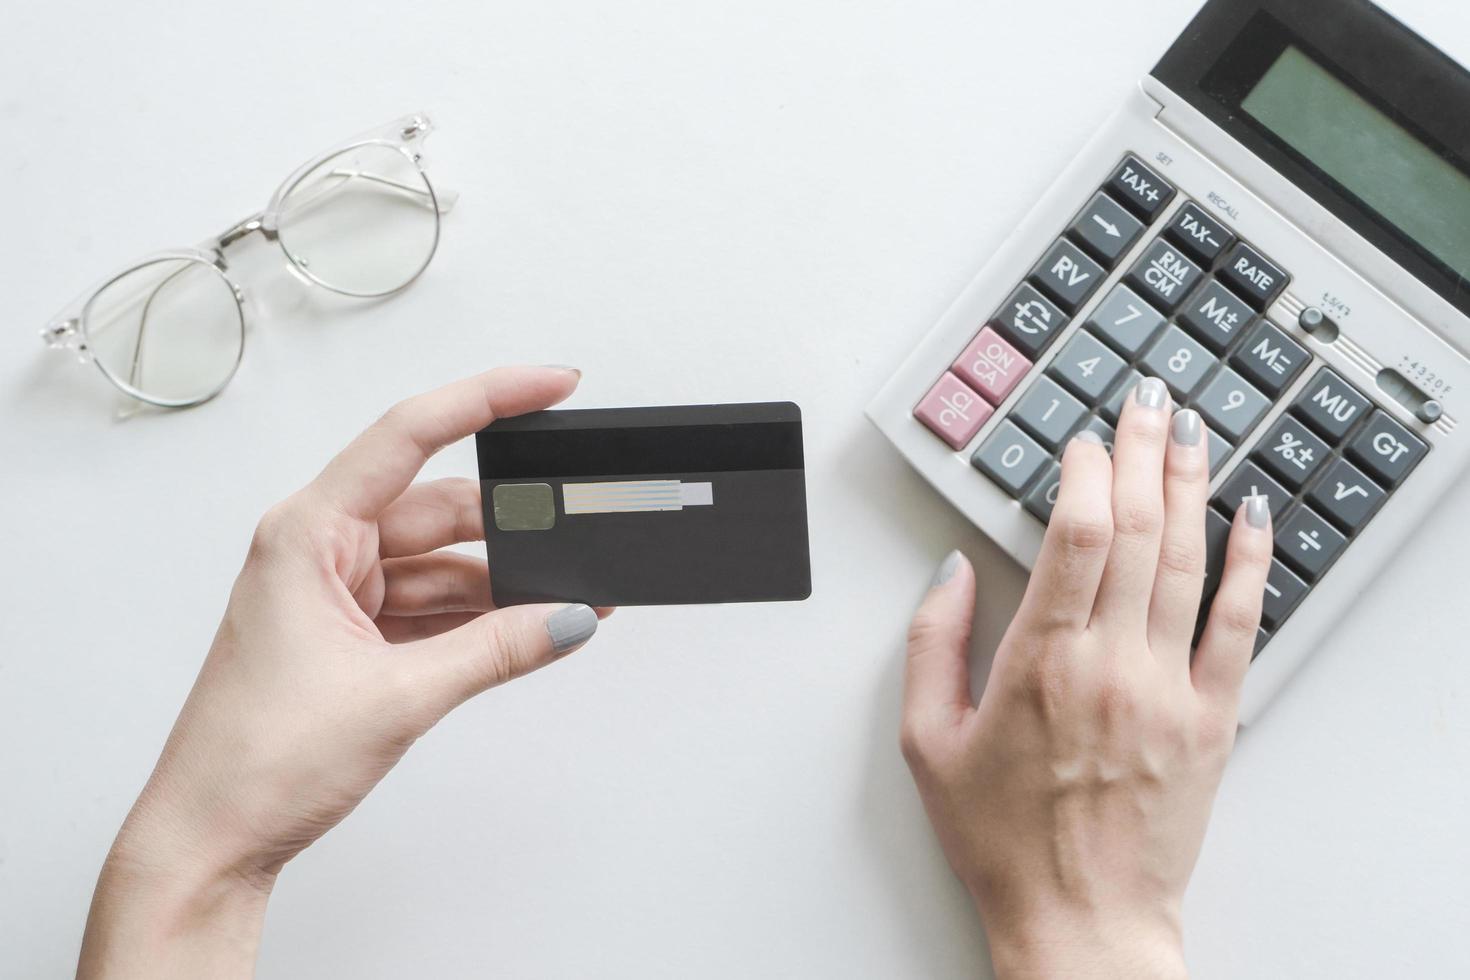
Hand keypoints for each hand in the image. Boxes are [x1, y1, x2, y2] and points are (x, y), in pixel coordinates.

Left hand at [78, 366, 609, 978]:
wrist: (211, 840)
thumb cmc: (253, 761)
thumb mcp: (397, 696)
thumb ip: (497, 649)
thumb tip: (570, 618)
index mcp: (306, 533)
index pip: (410, 435)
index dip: (488, 399)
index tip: (550, 385)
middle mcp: (318, 550)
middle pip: (438, 508)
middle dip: (512, 527)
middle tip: (575, 537)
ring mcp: (334, 592)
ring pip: (440, 562)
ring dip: (499, 586)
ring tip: (559, 605)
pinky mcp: (349, 632)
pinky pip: (429, 605)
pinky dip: (476, 619)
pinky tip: (522, 632)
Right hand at [900, 378, 1271, 979]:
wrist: (1081, 920)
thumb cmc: (1003, 839)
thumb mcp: (927, 743)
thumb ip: (931, 646)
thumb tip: (951, 573)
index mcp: (1039, 663)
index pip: (1076, 535)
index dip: (1085, 472)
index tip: (1084, 439)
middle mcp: (1112, 664)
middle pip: (1135, 530)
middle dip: (1141, 451)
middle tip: (1146, 399)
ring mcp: (1169, 690)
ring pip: (1186, 561)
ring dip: (1190, 486)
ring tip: (1191, 433)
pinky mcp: (1211, 721)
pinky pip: (1238, 627)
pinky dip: (1248, 564)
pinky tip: (1251, 517)